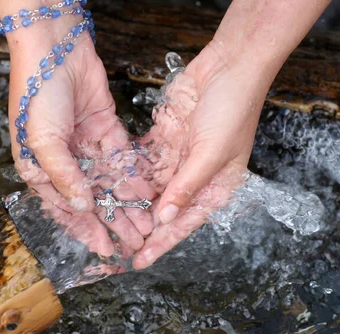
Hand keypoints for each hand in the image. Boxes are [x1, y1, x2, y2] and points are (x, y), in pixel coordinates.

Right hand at [0, 10, 153, 255]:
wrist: (55, 50)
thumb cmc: (37, 96)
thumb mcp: (43, 142)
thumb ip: (64, 177)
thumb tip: (83, 208)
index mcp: (40, 170)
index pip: (66, 210)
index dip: (86, 231)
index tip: (106, 250)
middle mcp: (64, 162)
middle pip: (92, 201)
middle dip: (113, 223)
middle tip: (134, 243)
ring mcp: (86, 147)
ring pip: (110, 184)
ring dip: (127, 205)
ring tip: (145, 226)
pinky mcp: (106, 131)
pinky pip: (121, 161)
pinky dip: (133, 178)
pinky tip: (146, 196)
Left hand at [132, 0, 330, 268]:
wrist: (229, 65)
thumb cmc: (232, 111)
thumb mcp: (211, 154)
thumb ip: (186, 187)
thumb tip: (165, 219)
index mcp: (215, 187)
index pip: (184, 223)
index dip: (161, 243)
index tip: (139, 261)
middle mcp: (194, 177)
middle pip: (164, 209)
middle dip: (143, 226)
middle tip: (116, 242)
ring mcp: (178, 158)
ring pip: (151, 187)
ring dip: (132, 201)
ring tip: (107, 218)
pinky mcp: (165, 139)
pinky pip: (144, 161)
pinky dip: (130, 172)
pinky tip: (110, 184)